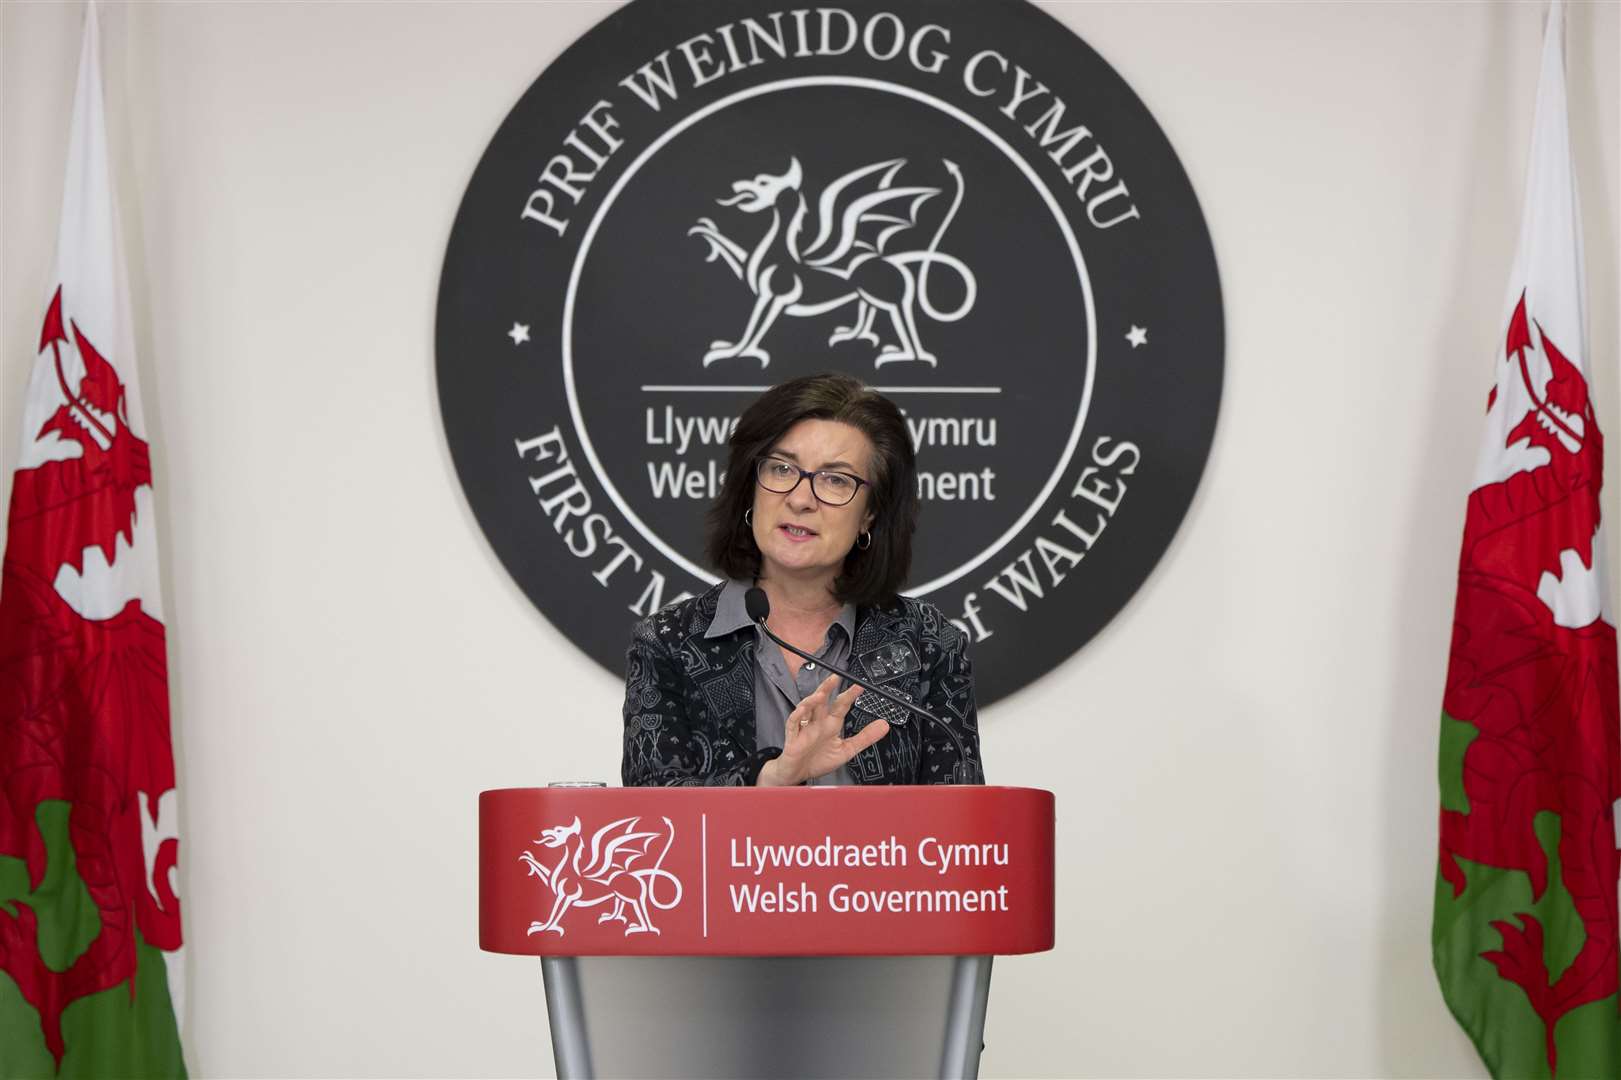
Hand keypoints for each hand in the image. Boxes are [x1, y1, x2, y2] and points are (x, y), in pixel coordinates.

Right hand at [757, 674, 889, 786]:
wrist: (799, 774)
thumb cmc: (819, 760)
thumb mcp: (847, 749)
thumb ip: (865, 737)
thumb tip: (884, 725)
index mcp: (831, 724)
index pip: (841, 705)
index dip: (850, 695)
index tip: (860, 686)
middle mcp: (818, 722)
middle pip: (822, 701)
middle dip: (827, 688)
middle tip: (835, 677)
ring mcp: (805, 728)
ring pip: (807, 708)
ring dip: (812, 700)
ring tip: (820, 695)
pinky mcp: (793, 737)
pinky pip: (793, 724)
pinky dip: (797, 716)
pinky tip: (803, 710)